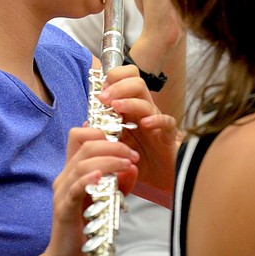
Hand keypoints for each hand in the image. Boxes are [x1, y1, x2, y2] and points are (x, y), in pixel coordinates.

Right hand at [42, 127, 138, 255]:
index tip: (122, 138)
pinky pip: (74, 189)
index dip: (99, 131)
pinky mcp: (64, 209)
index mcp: (73, 171)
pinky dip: (88, 179)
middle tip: (132, 154)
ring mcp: (62, 192)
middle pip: (83, 145)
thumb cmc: (88, 228)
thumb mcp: (108, 200)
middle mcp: (65, 177)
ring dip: (108, 160)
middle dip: (112, 145)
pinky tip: (101, 177)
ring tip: (128, 164)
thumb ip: (120, 183)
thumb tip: (133, 167)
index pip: (79, 137)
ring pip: (81, 163)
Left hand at [97, 64, 178, 206]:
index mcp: (129, 108)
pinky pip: (167, 121)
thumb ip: (103, 132)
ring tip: (115, 107)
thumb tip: (86, 123)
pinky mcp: (167, 135)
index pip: (125, 79)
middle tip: (104, 97)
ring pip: (146, 100)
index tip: (100, 91)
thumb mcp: (116, 144)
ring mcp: (155, 121)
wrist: (160, 176)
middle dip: (118, 85)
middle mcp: (142, 110)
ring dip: (129, 101)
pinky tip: (145, 124)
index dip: (113, 79)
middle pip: (136, 82)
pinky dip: (157, 120)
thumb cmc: (138, 157)